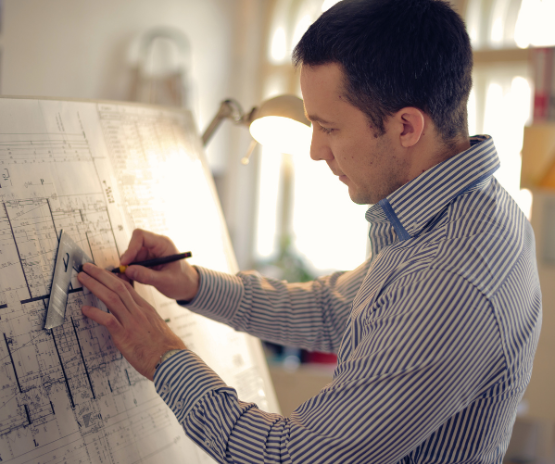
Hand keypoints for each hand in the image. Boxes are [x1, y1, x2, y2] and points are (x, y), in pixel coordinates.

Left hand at [77, 263, 186, 380]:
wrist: (171, 360)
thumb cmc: (164, 348)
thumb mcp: (155, 326)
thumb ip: (143, 318)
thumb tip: (132, 316)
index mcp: (145, 308)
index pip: (127, 287)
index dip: (111, 277)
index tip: (100, 271)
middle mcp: (138, 311)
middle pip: (118, 287)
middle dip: (100, 275)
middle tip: (87, 267)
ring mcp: (132, 322)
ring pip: (111, 298)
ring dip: (95, 286)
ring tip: (82, 279)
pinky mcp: (125, 336)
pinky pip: (108, 320)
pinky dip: (95, 313)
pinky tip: (85, 309)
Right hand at [119, 229, 198, 300]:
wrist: (188, 287)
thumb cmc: (183, 281)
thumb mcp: (166, 280)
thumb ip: (147, 276)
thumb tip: (129, 270)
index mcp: (163, 244)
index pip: (141, 236)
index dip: (131, 247)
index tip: (125, 262)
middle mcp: (155, 247)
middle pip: (133, 247)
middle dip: (127, 261)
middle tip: (123, 275)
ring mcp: (150, 255)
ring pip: (131, 257)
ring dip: (127, 268)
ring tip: (127, 280)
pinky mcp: (146, 263)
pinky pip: (133, 265)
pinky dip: (130, 272)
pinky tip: (131, 281)